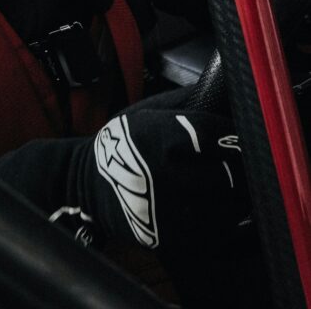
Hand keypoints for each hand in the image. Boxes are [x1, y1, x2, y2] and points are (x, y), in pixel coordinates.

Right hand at [80, 104, 248, 255]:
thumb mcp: (145, 111)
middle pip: (230, 175)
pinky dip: (230, 221)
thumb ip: (186, 101)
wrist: (88, 186)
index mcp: (158, 138)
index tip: (242, 137)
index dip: (235, 136)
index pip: (215, 136)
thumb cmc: (123, 144)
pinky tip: (224, 208)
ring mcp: (169, 213)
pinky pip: (220, 234)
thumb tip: (227, 91)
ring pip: (231, 207)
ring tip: (234, 185)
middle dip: (243, 168)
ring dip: (240, 196)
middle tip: (244, 163)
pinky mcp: (173, 240)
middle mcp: (164, 176)